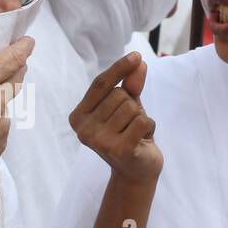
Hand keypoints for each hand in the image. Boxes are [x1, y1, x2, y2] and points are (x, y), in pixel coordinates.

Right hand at [69, 52, 161, 185]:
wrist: (136, 171)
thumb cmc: (128, 134)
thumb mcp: (127, 106)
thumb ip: (130, 84)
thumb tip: (138, 62)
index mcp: (78, 117)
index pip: (100, 84)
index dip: (119, 68)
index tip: (137, 55)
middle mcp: (83, 130)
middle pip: (119, 95)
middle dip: (132, 105)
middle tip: (129, 125)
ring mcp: (99, 142)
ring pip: (132, 108)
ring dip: (141, 118)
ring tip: (135, 133)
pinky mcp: (118, 150)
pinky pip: (143, 121)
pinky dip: (149, 127)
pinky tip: (142, 140)